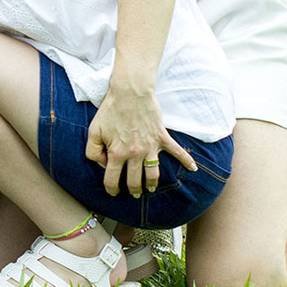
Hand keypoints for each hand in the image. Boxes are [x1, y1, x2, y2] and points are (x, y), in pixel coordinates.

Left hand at [84, 78, 195, 197]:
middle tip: (133, 194)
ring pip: (153, 173)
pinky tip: (194, 169)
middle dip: (133, 190)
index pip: (112, 179)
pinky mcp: (162, 137)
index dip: (111, 189)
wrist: (129, 92)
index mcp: (117, 153)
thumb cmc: (110, 110)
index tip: (113, 192)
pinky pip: (177, 152)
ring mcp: (150, 146)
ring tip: (150, 189)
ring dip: (151, 184)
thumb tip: (102, 164)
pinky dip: (187, 161)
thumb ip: (93, 151)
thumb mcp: (93, 131)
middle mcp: (135, 154)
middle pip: (135, 181)